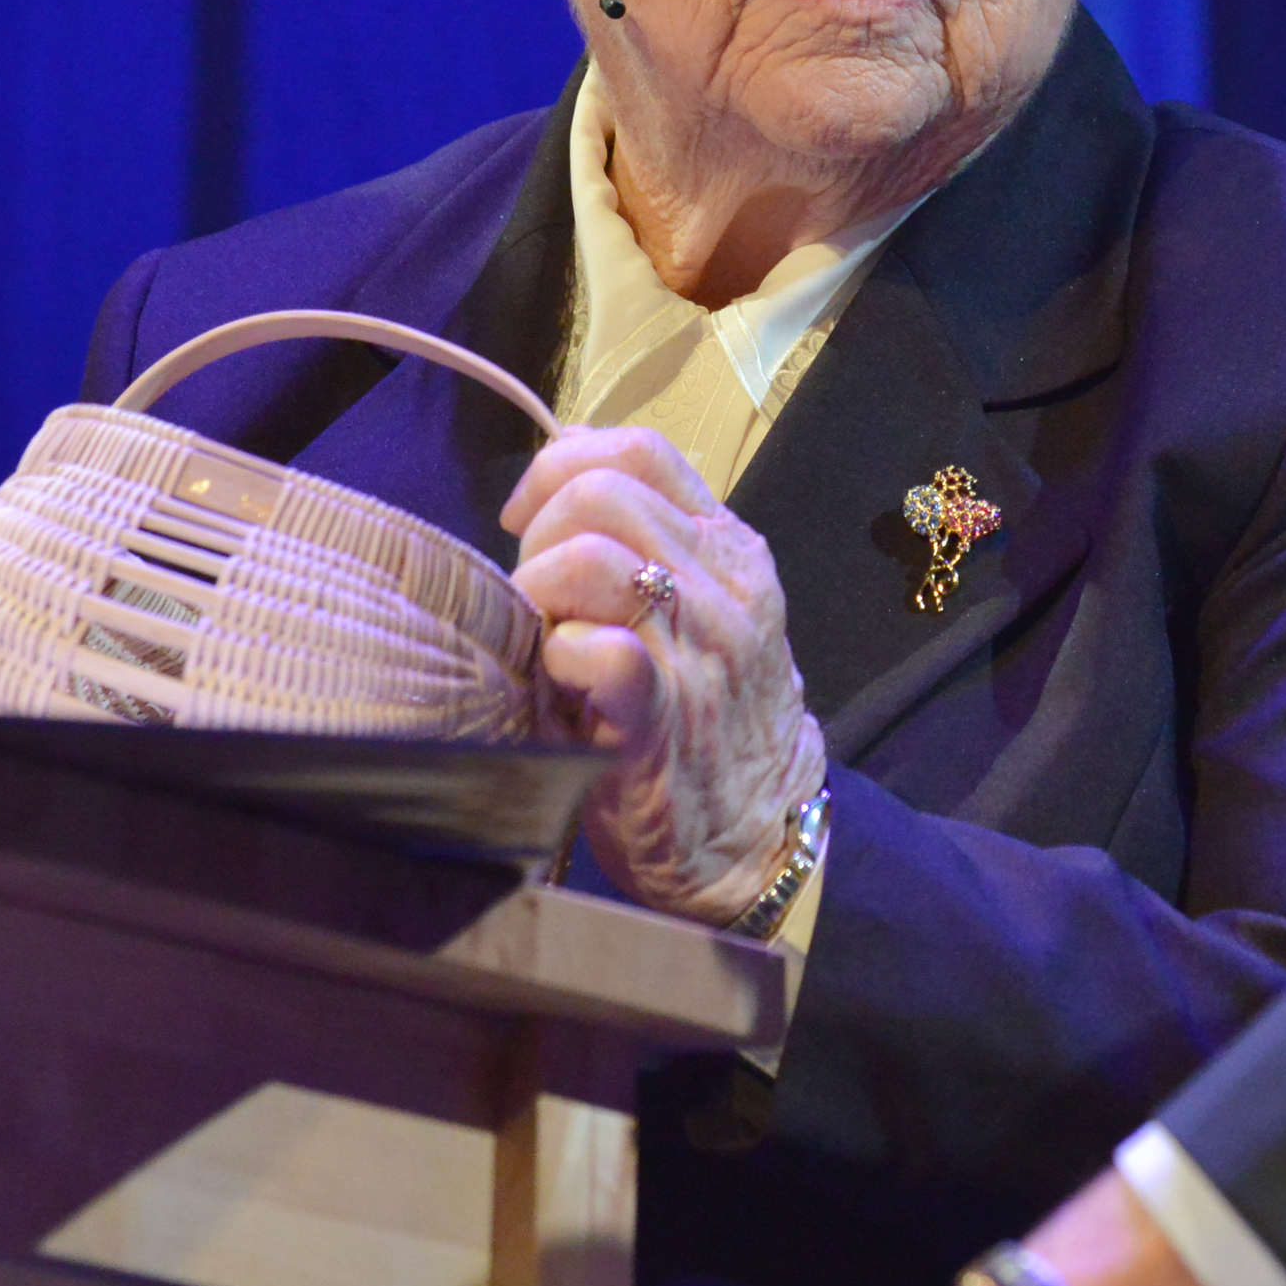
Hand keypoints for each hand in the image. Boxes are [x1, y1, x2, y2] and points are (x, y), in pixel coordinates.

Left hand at [504, 427, 823, 923]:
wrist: (758, 833)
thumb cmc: (711, 720)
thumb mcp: (702, 614)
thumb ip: (649, 551)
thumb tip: (558, 485)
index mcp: (731, 551)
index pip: (641, 451)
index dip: (561, 466)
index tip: (526, 518)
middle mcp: (724, 587)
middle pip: (602, 493)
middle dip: (539, 535)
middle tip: (534, 596)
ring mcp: (700, 651)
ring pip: (593, 559)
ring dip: (538, 592)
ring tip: (540, 639)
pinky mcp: (663, 720)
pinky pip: (601, 652)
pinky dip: (559, 657)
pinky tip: (559, 683)